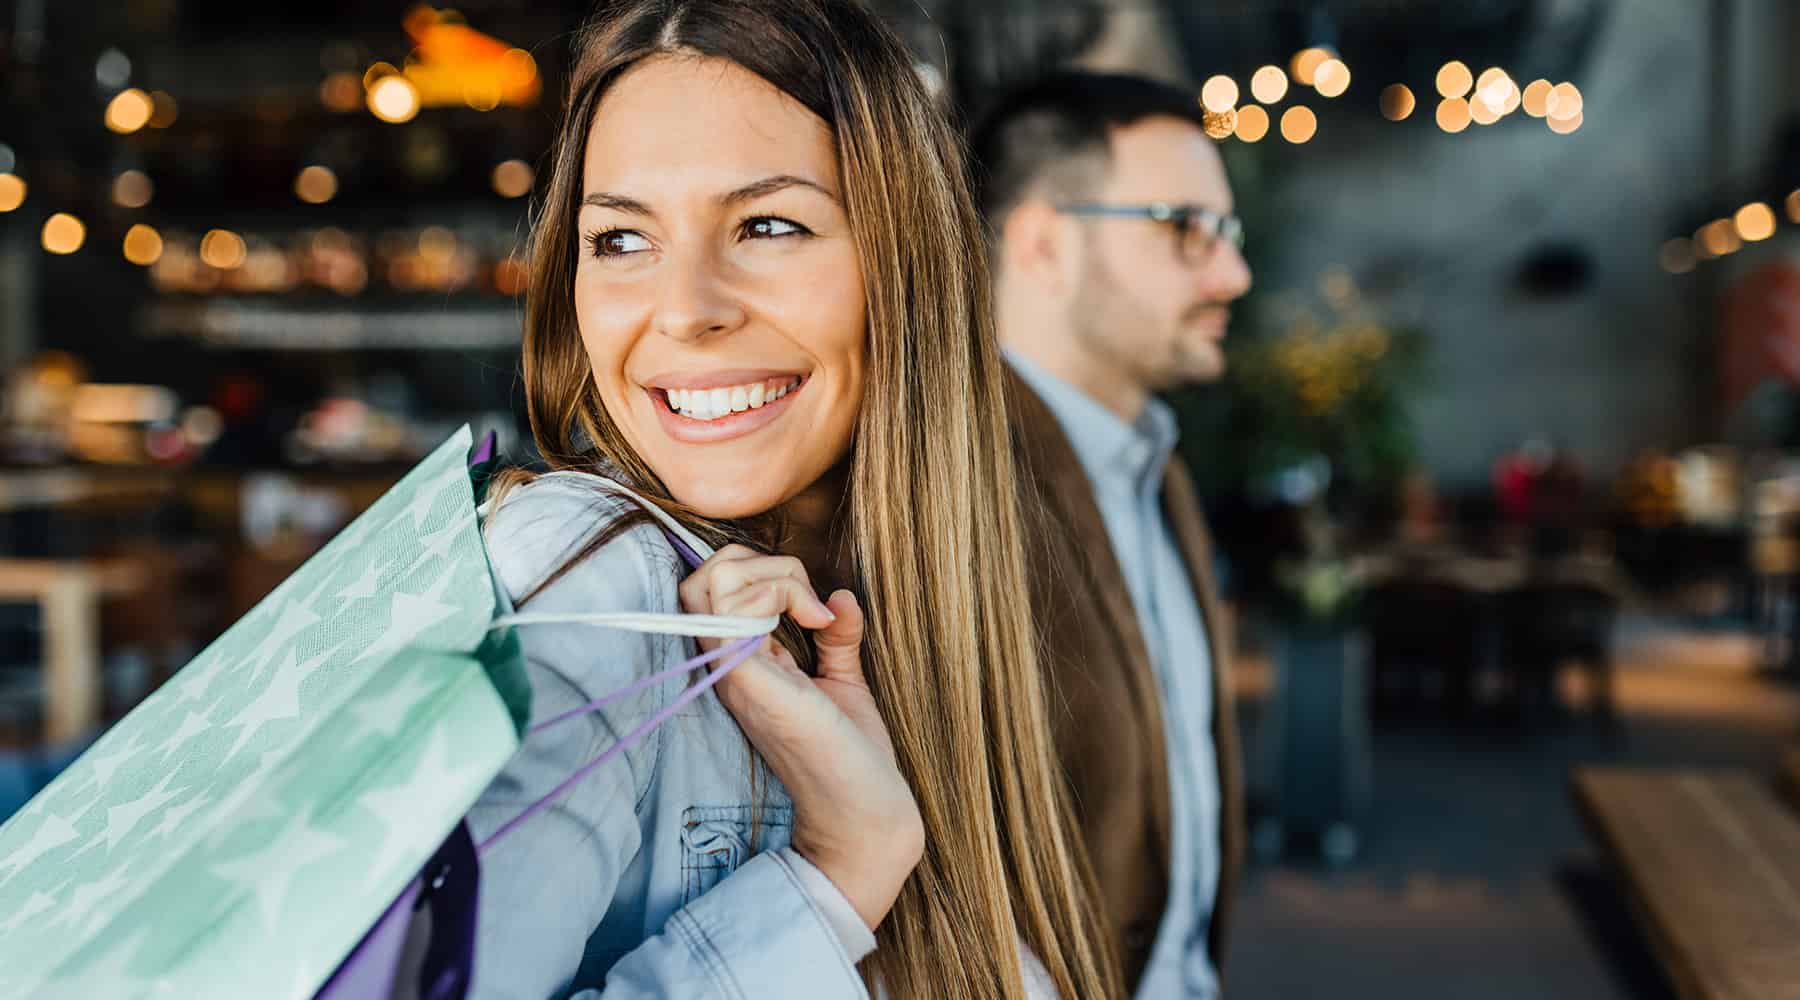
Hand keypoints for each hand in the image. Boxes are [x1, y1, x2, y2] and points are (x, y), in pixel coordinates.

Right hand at [679, 546, 924, 930]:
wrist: (866, 812)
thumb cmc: (852, 757)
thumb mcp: (841, 679)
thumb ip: (835, 635)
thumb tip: (841, 594)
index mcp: (742, 664)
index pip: (709, 588)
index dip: (756, 570)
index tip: (812, 604)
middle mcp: (726, 668)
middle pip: (699, 578)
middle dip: (759, 563)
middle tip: (808, 600)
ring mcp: (733, 675)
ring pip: (712, 583)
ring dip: (774, 577)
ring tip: (815, 613)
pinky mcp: (751, 683)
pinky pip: (735, 613)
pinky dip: (779, 597)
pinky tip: (818, 624)